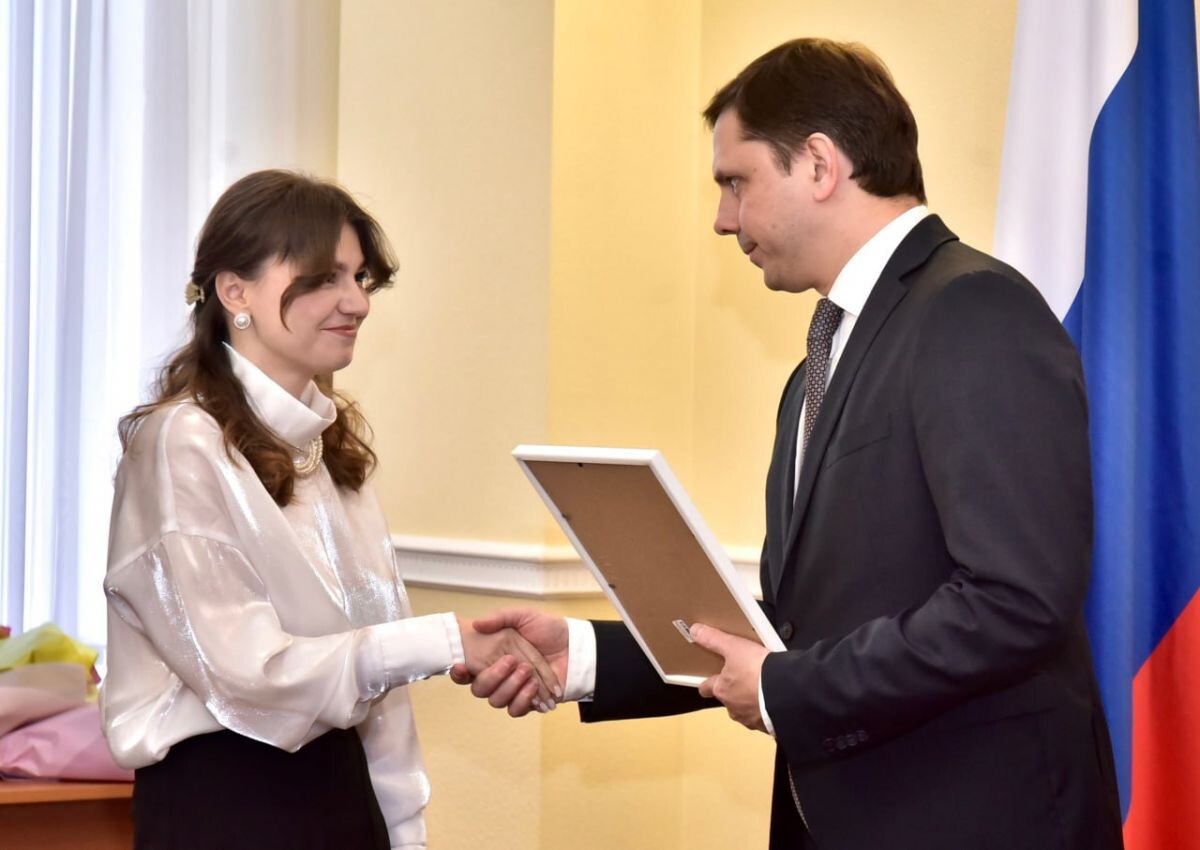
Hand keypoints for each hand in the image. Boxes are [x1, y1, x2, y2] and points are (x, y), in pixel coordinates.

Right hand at [450, 609, 567, 716]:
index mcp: (493, 656)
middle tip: (511, 662)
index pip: (467, 670)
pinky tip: (534, 686)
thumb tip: (476, 624)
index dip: (459, 673)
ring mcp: (514, 690)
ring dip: (510, 687)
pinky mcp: (529, 702)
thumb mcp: (524, 616)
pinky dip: (523, 699)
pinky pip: (516, 710)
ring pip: (496, 701)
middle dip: (492, 677)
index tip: (461, 666)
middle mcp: (500, 676)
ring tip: (528, 671)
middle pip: (479, 689)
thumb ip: (500, 618)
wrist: (575, 646)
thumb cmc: (549, 629)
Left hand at [692, 623, 769, 732]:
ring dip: (750, 702)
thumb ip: (714, 639)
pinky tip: (775, 700)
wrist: (786, 693)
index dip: (706, 683)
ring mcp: (751, 719)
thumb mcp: (734, 647)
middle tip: (743, 679)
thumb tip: (694, 630)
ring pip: (745, 710)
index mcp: (722, 690)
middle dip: (733, 692)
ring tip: (762, 690)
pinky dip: (766, 711)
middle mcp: (733, 708)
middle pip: (727, 699)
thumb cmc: (756, 670)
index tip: (708, 681)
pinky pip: (763, 718)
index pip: (706, 688)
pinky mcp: (768, 726)